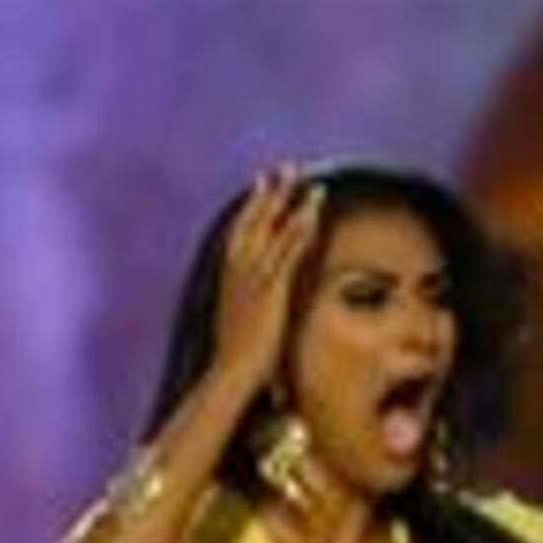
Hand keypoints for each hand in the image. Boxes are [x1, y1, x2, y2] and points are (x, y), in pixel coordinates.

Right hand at [214, 165, 323, 398]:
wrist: (231, 374)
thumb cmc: (234, 363)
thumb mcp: (237, 334)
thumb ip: (245, 321)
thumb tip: (248, 325)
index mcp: (230, 280)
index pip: (240, 235)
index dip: (251, 210)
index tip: (260, 189)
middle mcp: (239, 272)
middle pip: (253, 222)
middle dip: (269, 194)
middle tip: (281, 169)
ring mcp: (254, 279)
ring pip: (273, 230)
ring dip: (290, 202)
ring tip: (306, 179)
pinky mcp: (272, 289)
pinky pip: (289, 250)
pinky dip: (300, 228)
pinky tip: (312, 212)